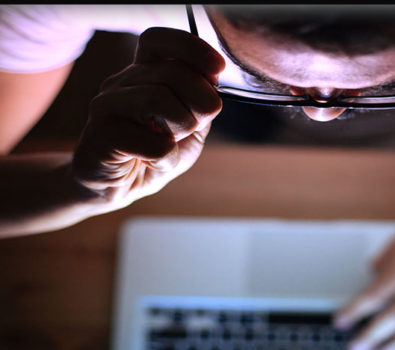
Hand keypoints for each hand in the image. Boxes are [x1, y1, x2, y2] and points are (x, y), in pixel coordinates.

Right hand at [71, 27, 224, 210]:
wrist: (116, 187)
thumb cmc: (153, 154)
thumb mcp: (189, 126)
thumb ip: (201, 103)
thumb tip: (212, 83)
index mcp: (142, 73)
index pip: (159, 40)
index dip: (192, 48)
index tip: (218, 69)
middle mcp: (121, 82)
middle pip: (172, 72)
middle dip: (200, 104)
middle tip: (191, 128)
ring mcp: (106, 106)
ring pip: (158, 99)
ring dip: (181, 128)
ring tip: (171, 144)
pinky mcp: (100, 136)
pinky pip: (152, 143)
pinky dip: (166, 158)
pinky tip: (153, 162)